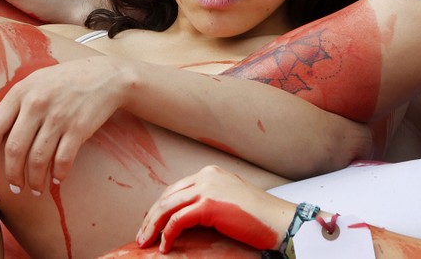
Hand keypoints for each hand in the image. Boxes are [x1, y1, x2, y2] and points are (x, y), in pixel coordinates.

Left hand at [0, 54, 132, 193]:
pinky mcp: (78, 128)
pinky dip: (58, 175)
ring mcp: (58, 116)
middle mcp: (37, 104)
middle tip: (15, 187)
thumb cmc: (65, 80)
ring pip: (38, 159)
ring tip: (35, 189)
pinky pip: (62, 160)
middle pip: (14, 149)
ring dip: (34, 180)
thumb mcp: (35, 82)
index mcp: (21, 92)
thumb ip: (12, 103)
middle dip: (12, 175)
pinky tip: (57, 180)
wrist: (106, 76)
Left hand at [137, 165, 290, 252]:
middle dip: (151, 217)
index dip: (160, 207)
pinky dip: (167, 234)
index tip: (150, 223)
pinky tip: (164, 246)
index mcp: (210, 173)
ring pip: (168, 207)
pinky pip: (178, 220)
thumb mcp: (229, 201)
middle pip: (168, 196)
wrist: (279, 220)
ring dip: (153, 226)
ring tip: (145, 242)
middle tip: (141, 235)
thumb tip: (187, 219)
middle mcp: (206, 176)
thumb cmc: (259, 217)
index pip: (175, 189)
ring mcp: (207, 188)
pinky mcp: (209, 204)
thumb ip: (208, 202)